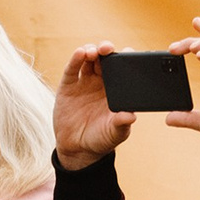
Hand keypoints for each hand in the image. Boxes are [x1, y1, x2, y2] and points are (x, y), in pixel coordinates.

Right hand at [54, 43, 137, 171]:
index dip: (126, 58)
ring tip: (93, 51)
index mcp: (117, 89)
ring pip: (89, 59)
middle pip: (105, 58)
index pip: (123, 68)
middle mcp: (101, 82)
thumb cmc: (101, 139)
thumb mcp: (115, 133)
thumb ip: (122, 123)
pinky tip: (80, 53)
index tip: (129, 53)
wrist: (78, 150)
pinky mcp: (68, 85)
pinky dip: (76, 58)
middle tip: (108, 49)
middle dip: (107, 50)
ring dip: (92, 50)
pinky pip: (72, 68)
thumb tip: (131, 116)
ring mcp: (84, 82)